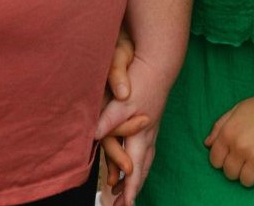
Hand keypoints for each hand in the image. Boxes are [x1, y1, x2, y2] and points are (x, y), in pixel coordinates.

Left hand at [96, 54, 172, 205]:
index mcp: (142, 133)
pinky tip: (135, 159)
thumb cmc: (141, 78)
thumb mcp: (123, 99)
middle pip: (142, 167)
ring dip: (137, 175)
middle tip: (123, 205)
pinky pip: (145, 147)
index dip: (130, 186)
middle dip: (133, 187)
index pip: (136, 167)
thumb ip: (110, 118)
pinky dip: (139, 159)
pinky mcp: (149, 117)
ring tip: (126, 188)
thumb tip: (95, 136)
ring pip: (145, 158)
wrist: (158, 60)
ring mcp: (151, 126)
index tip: (126, 204)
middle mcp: (148, 133)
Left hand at [204, 91, 253, 187]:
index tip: (231, 156)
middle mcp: (240, 147)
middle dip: (236, 168)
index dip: (222, 160)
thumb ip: (219, 127)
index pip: (215, 161)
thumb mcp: (236, 110)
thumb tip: (207, 144)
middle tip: (246, 159)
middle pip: (230, 174)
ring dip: (251, 174)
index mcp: (228, 133)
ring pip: (246, 181)